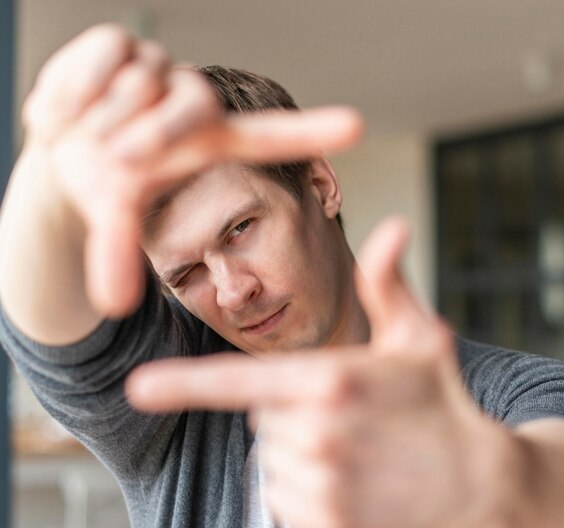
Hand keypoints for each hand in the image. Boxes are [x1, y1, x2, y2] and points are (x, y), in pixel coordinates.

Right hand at [23, 24, 362, 316]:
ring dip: (101, 122)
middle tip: (118, 157)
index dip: (312, 132)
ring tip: (92, 138)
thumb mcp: (117, 221)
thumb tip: (111, 304)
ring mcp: (162, 72)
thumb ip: (117, 256)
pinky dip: (75, 88)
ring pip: (133, 88)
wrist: (61, 146)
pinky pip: (101, 57)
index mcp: (210, 145)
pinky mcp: (119, 44)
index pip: (269, 137)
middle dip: (148, 135)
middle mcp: (193, 104)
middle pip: (186, 110)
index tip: (357, 128)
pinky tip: (71, 111)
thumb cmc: (109, 187)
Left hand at [126, 217, 506, 527]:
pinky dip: (303, 483)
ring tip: (353, 443)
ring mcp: (323, 484)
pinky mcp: (326, 523)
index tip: (139, 388)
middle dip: (291, 407)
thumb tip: (393, 227)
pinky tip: (350, 475)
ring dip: (298, 446)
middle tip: (346, 410)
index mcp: (334, 380)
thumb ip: (389, 284)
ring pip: (270, 456)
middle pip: (261, 415)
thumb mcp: (420, 335)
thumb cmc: (442, 396)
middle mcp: (320, 434)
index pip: (243, 382)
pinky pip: (281, 496)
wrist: (478, 477)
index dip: (185, 384)